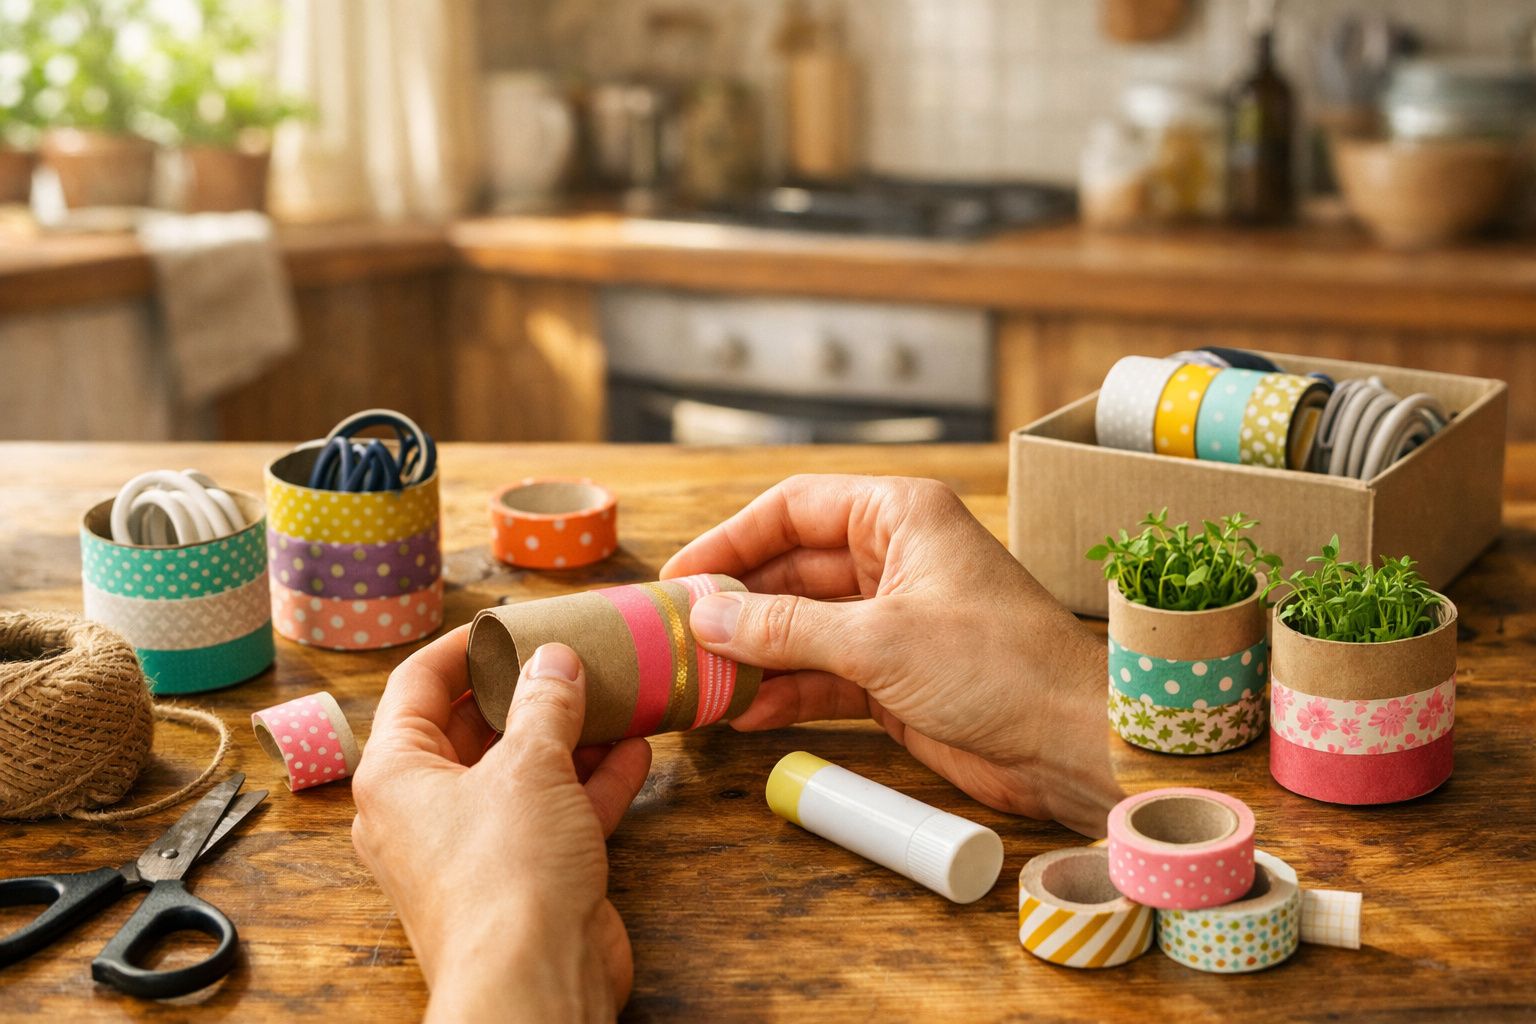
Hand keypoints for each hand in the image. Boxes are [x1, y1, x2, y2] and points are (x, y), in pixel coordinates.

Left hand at [351, 628, 651, 1021]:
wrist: (534, 981)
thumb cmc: (505, 876)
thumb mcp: (529, 766)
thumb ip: (546, 704)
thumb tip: (555, 661)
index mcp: (396, 774)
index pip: (417, 684)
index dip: (462, 645)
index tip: (507, 621)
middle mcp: (426, 809)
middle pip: (473, 726)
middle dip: (527, 690)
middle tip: (570, 653)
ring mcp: (476, 845)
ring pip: (521, 771)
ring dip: (569, 734)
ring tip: (613, 693)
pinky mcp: (523, 875)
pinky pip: (554, 812)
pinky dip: (591, 782)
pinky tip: (634, 749)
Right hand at [662, 475, 1119, 835]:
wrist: (1071, 740)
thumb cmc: (1000, 664)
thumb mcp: (880, 639)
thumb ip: (787, 628)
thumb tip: (707, 618)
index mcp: (899, 517)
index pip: (793, 509)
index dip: (732, 540)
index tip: (682, 577)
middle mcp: (893, 560)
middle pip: (790, 569)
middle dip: (737, 605)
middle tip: (680, 636)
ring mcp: (892, 620)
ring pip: (801, 627)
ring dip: (754, 654)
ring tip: (701, 681)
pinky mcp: (893, 677)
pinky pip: (820, 675)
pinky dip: (784, 692)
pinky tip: (745, 711)